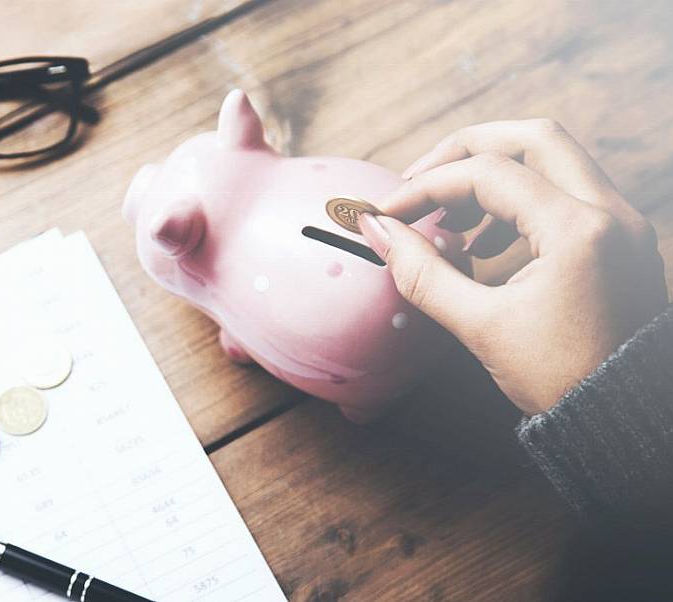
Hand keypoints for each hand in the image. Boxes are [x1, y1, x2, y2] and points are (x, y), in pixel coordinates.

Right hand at [358, 119, 667, 414]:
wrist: (627, 420)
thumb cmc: (561, 380)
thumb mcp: (481, 326)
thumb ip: (422, 272)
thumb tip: (377, 230)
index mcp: (578, 229)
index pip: (488, 174)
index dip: (426, 186)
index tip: (387, 212)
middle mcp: (609, 212)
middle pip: (531, 138)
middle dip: (465, 152)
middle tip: (420, 183)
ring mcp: (621, 223)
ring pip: (554, 159)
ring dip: (494, 174)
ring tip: (450, 220)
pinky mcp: (620, 240)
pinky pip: (568, 192)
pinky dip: (520, 199)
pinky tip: (485, 242)